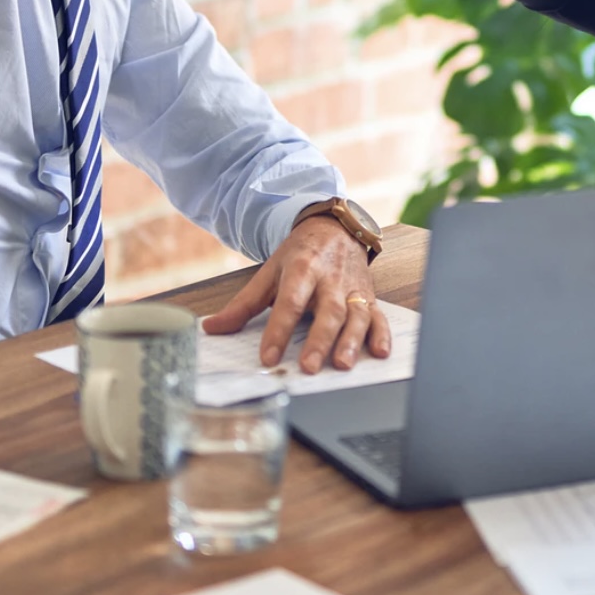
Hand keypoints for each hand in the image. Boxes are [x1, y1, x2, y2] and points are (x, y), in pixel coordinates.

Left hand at [200, 216, 389, 372]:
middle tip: (308, 366)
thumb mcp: (269, 273)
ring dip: (351, 340)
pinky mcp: (369, 297)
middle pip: (328, 311)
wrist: (336, 228)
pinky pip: (379, 316)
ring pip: (356, 315)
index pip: (289, 302)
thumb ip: (243, 304)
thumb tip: (212, 328)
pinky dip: (382, 334)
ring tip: (342, 364)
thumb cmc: (301, 255)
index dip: (278, 330)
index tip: (268, 357)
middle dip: (319, 340)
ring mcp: (353, 289)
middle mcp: (331, 279)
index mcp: (302, 269)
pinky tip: (380, 352)